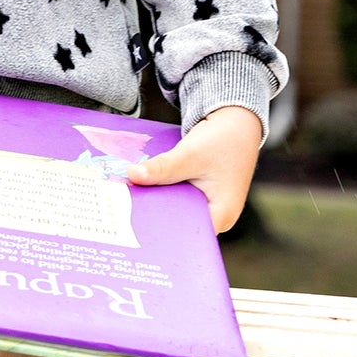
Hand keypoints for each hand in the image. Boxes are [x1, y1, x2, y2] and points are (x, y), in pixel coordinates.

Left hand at [127, 106, 263, 233]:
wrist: (235, 122)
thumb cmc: (222, 140)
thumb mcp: (190, 154)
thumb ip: (162, 167)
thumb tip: (132, 175)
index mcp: (221, 215)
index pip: (186, 234)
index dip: (159, 230)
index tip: (131, 223)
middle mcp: (216, 218)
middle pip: (177, 225)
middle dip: (152, 216)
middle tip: (121, 211)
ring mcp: (207, 208)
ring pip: (174, 211)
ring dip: (154, 203)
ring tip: (124, 201)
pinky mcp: (197, 197)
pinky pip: (174, 200)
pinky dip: (160, 193)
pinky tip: (138, 189)